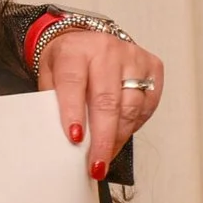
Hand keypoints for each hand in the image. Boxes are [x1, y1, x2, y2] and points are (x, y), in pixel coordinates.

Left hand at [40, 26, 163, 176]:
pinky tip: (121, 133)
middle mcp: (107, 51)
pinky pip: (148, 105)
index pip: (74, 83)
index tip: (74, 139)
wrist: (86, 39)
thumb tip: (61, 139)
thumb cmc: (67, 60)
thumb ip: (54, 102)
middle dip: (102, 138)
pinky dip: (134, 125)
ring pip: (131, 106)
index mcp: (76, 50)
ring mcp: (133, 58)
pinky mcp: (152, 67)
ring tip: (107, 155)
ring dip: (119, 137)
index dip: (74, 113)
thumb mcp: (49, 75)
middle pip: (108, 101)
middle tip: (96, 163)